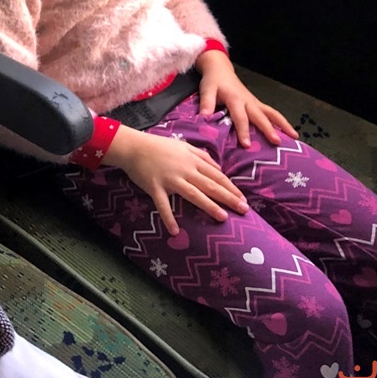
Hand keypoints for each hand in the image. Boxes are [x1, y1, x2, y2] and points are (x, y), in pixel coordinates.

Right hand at [103, 125, 248, 235]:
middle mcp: (184, 170)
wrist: (133, 146)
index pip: (216, 175)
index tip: (243, 198)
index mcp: (192, 160)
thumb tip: (219, 167)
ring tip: (222, 217)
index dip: (231, 187)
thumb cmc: (158, 146)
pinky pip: (162, 204)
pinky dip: (168, 218)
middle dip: (228, 198)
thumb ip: (202, 155)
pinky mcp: (154, 187)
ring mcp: (169, 179)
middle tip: (244, 210)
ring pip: (193, 194)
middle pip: (210, 185)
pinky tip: (175, 231)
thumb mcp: (183, 146)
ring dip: (208, 206)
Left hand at [195, 51, 297, 146]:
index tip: (247, 145)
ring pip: (272, 113)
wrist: (220, 69)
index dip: (243, 131)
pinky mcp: (257, 104)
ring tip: (294, 137)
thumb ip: (206, 103)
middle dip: (269, 129)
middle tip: (277, 142)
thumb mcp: (207, 90)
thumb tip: (204, 117)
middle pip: (261, 116)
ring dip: (283, 124)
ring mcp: (255, 102)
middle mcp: (248, 101)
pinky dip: (281, 122)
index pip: (240, 117)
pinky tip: (288, 132)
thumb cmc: (213, 81)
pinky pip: (271, 113)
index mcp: (235, 99)